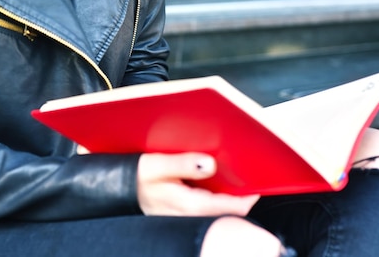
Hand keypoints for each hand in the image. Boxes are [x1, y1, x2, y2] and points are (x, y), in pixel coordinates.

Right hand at [137, 152, 259, 216]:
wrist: (121, 187)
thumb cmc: (137, 176)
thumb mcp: (157, 165)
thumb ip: (184, 165)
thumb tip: (210, 163)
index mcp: (190, 204)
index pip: (232, 207)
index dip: (249, 195)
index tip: (258, 180)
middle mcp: (192, 214)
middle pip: (229, 209)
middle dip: (241, 193)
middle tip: (248, 173)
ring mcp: (189, 214)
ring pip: (219, 208)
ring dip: (229, 193)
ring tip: (234, 173)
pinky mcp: (185, 211)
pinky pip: (209, 205)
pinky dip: (216, 194)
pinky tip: (213, 178)